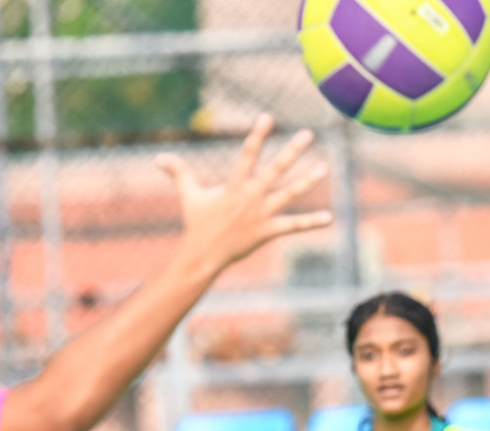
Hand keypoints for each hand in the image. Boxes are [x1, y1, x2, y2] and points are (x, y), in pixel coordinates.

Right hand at [157, 114, 331, 276]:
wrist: (204, 254)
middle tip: (308, 134)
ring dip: (308, 180)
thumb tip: (160, 158)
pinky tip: (329, 218)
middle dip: (292, 151)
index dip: (257, 136)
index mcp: (234, 185)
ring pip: (289, 194)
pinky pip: (293, 226)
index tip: (268, 117)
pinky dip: (311, 222)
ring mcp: (261, 214)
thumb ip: (179, 173)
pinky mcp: (268, 231)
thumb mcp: (189, 195)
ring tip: (325, 166)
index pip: (247, 155)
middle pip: (275, 170)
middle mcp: (250, 196)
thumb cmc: (198, 222)